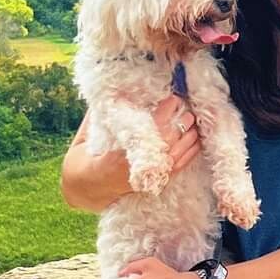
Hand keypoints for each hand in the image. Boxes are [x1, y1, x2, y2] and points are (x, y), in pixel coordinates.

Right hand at [61, 96, 203, 211]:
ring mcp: (149, 175)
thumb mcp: (85, 135)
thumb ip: (100, 114)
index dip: (164, 113)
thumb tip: (112, 89)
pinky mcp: (157, 181)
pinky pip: (180, 165)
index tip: (173, 98)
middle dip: (180, 120)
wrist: (85, 189)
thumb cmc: (83, 159)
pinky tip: (196, 138)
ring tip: (192, 117)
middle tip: (186, 104)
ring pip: (178, 152)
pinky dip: (191, 150)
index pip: (148, 130)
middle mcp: (137, 167)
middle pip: (168, 140)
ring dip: (188, 133)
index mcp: (117, 156)